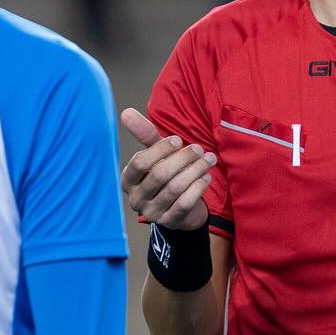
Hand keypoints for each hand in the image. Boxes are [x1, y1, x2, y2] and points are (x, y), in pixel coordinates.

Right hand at [119, 109, 215, 230]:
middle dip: (182, 159)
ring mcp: (152, 213)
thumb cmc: (165, 173)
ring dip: (195, 170)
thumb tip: (126, 112)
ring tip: (209, 159)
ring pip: (175, 188)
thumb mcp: (155, 154)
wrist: (179, 208)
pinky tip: (206, 176)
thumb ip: (144, 134)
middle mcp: (136, 199)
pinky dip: (198, 187)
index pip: (140, 162)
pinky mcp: (170, 221)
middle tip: (198, 148)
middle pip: (159, 175)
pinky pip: (185, 202)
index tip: (177, 140)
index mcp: (128, 180)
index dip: (160, 150)